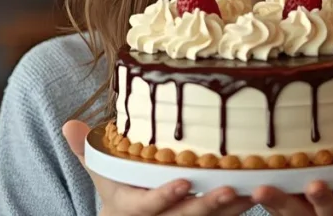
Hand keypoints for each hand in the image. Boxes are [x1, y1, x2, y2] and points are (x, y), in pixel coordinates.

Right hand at [63, 120, 254, 215]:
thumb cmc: (121, 187)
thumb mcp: (101, 171)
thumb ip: (87, 150)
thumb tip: (68, 124)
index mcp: (132, 207)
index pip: (149, 206)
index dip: (165, 197)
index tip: (182, 181)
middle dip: (210, 205)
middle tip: (232, 189)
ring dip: (236, 207)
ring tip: (257, 188)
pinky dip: (245, 205)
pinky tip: (265, 189)